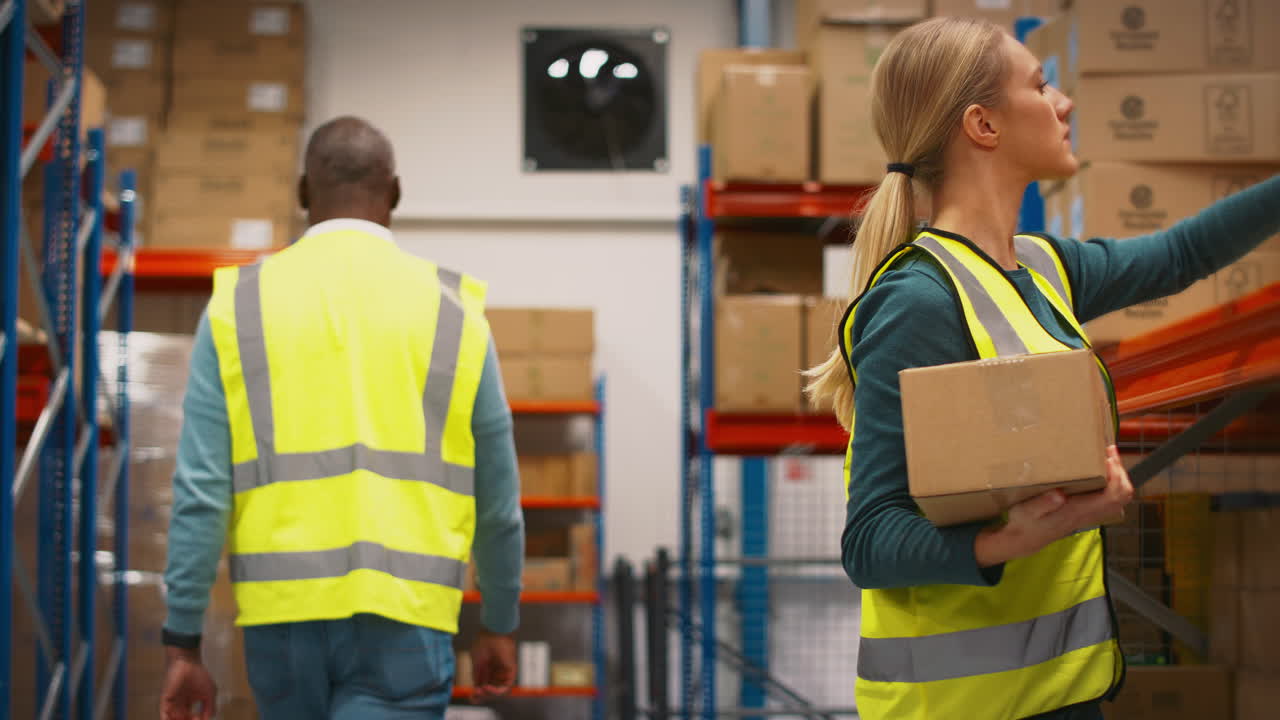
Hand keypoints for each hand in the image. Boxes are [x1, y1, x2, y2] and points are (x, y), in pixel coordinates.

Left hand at [159, 646, 216, 719]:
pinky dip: (167, 719)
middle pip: (182, 718)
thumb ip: (210, 706)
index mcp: (191, 700)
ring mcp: (173, 701)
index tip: (200, 719)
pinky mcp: (166, 699)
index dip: (196, 719)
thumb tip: (208, 719)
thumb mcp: (210, 692)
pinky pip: (164, 713)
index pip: (191, 716)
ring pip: (173, 717)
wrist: (187, 663)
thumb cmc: (199, 674)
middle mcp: (181, 702)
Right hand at [470, 629, 516, 702]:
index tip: (470, 698)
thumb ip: (477, 677)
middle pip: (490, 689)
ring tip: (481, 690)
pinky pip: (506, 686)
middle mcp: (496, 671)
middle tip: (474, 695)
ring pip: (498, 690)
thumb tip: (476, 690)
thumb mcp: (477, 662)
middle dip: (482, 695)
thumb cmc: (484, 642)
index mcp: (487, 668)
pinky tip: (487, 688)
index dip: (478, 694)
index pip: (483, 685)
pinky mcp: (511, 670)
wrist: (493, 630)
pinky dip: (497, 690)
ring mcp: (503, 671)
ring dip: (489, 693)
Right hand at [976, 446, 1132, 566]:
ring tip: (1106, 459)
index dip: (1116, 475)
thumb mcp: (1026, 511)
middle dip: (1121, 472)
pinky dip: (1111, 484)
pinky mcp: (1085, 513)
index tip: (1107, 456)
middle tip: (1109, 452)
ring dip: (1118, 478)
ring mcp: (1088, 515)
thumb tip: (1059, 495)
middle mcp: (1087, 514)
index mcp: (1077, 510)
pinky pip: (1110, 500)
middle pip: (1122, 496)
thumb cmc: (1023, 523)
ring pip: (1119, 499)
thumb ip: (1042, 503)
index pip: (1112, 496)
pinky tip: (1098, 473)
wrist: (1023, 540)